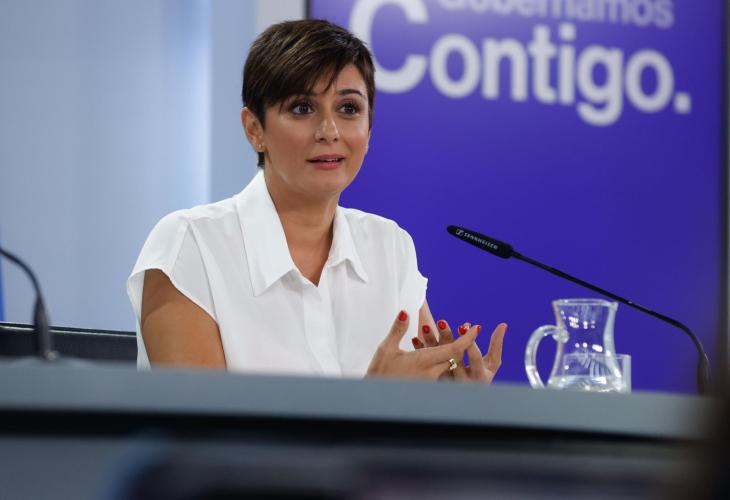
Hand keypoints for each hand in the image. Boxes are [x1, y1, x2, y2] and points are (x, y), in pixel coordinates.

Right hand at [366, 310, 481, 379]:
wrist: (375, 398)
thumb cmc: (380, 374)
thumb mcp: (386, 349)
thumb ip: (398, 330)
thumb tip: (405, 313)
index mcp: (423, 362)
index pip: (452, 349)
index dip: (466, 339)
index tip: (476, 328)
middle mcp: (430, 373)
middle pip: (453, 356)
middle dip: (460, 342)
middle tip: (465, 328)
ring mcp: (430, 381)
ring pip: (447, 364)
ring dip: (452, 351)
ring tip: (457, 337)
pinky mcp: (426, 386)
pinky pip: (440, 371)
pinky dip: (443, 360)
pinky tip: (439, 353)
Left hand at [413, 320, 506, 382]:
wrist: (467, 396)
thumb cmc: (483, 375)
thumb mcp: (493, 363)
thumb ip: (497, 344)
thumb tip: (503, 324)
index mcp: (480, 375)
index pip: (475, 359)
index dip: (469, 343)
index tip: (464, 326)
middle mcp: (464, 379)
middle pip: (454, 358)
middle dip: (447, 338)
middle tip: (441, 321)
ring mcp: (450, 380)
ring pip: (438, 360)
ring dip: (431, 342)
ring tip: (425, 327)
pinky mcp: (437, 380)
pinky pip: (426, 364)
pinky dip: (421, 351)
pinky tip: (415, 338)